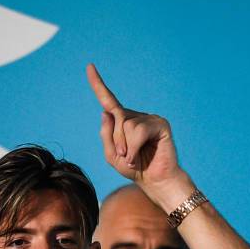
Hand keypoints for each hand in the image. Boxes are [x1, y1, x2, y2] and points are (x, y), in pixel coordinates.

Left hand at [86, 63, 184, 201]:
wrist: (154, 182)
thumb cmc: (135, 169)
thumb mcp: (112, 156)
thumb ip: (106, 135)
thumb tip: (106, 112)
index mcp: (123, 122)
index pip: (108, 101)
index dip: (98, 84)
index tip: (89, 67)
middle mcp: (135, 117)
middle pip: (116, 118)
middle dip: (117, 141)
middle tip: (125, 157)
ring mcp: (149, 118)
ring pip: (127, 125)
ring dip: (127, 146)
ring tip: (134, 158)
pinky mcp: (160, 124)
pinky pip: (139, 131)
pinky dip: (134, 147)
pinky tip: (138, 157)